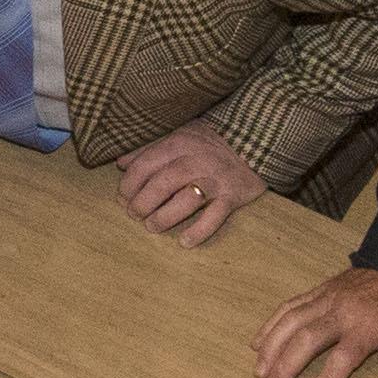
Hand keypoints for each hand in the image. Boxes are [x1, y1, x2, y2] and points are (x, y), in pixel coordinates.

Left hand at [117, 125, 269, 246]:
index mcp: (178, 143)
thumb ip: (149, 149)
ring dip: (164, 217)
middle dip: (143, 203)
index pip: (145, 165)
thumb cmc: (208, 142)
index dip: (129, 184)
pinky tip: (184, 241)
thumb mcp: (178, 135)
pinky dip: (199, 231)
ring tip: (152, 227)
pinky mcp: (233, 195)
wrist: (257, 140)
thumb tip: (120, 163)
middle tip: (134, 215)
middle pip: (162, 183)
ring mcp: (215, 179)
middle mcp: (196, 160)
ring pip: (186, 200)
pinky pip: (215, 216)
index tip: (123, 198)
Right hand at [253, 266, 377, 377]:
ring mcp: (327, 298)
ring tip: (259, 370)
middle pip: (307, 339)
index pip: (342, 359)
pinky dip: (271, 324)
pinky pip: (290, 306)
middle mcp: (343, 312)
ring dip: (272, 346)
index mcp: (369, 327)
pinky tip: (258, 342)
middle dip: (285, 366)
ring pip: (292, 321)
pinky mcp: (319, 290)